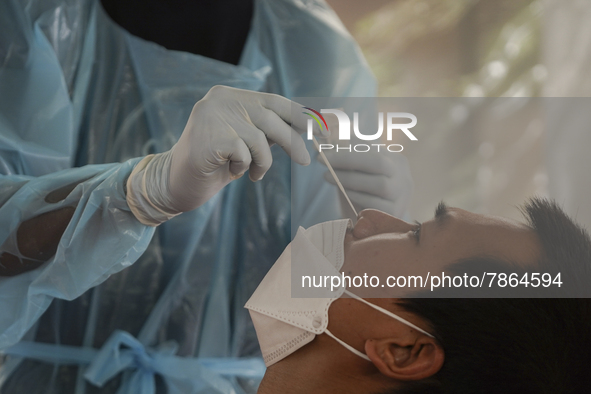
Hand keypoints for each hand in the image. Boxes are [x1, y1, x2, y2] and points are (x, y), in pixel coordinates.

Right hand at [126, 85, 313, 225]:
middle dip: (293, 142)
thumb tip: (309, 126)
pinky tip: (230, 171)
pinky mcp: (210, 137)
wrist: (177, 182)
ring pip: (260, 140)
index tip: (323, 129)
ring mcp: (213, 116)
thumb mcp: (246, 141)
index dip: (301, 115)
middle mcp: (221, 99)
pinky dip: (244, 168)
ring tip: (251, 172)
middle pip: (272, 119)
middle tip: (305, 161)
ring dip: (262, 163)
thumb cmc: (216, 163)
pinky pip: (246, 155)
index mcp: (231, 95)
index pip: (275, 101)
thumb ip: (268, 130)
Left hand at [318, 150, 412, 217]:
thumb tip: (326, 142)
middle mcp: (404, 177)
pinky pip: (376, 204)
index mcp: (396, 161)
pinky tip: (344, 193)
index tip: (324, 154)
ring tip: (330, 178)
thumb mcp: (361, 172)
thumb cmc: (367, 191)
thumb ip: (349, 156)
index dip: (347, 151)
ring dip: (350, 180)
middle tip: (324, 165)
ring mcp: (402, 196)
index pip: (373, 150)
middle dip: (348, 161)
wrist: (380, 222)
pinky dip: (357, 197)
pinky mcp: (396, 213)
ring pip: (379, 184)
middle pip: (378, 163)